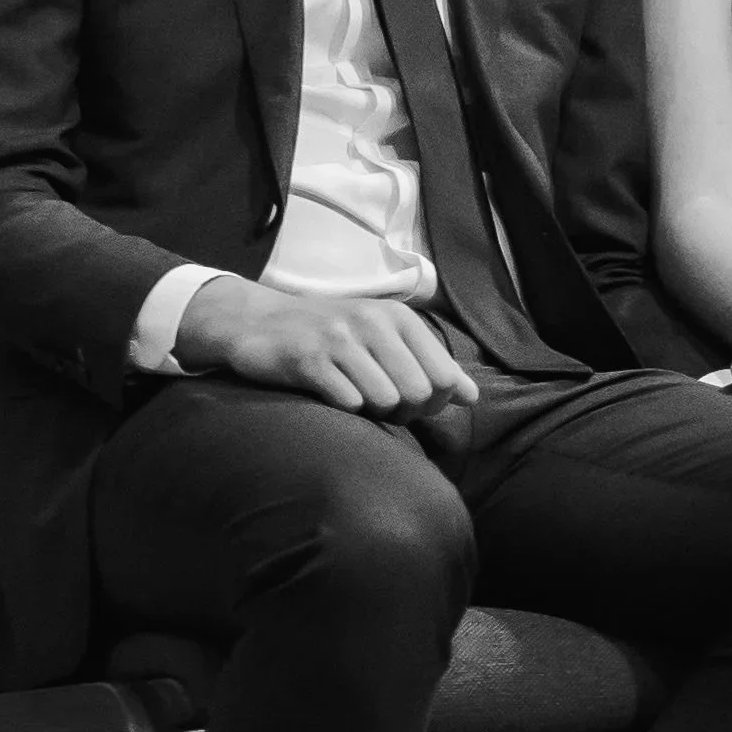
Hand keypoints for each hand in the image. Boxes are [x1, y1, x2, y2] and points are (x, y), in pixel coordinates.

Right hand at [174, 276, 482, 418]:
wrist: (260, 323)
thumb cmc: (332, 337)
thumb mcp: (385, 340)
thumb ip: (431, 366)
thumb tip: (471, 396)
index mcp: (399, 318)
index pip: (443, 378)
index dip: (430, 403)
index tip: (407, 400)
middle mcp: (373, 322)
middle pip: (417, 394)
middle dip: (402, 412)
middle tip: (377, 403)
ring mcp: (339, 338)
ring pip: (385, 400)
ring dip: (371, 412)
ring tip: (353, 396)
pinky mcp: (308, 358)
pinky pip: (348, 402)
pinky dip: (344, 409)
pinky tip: (330, 395)